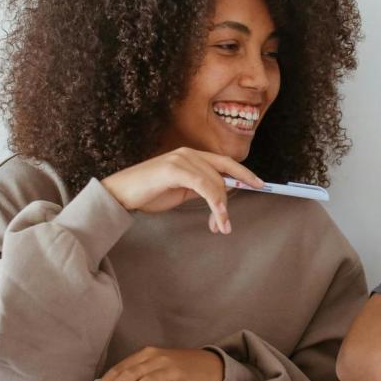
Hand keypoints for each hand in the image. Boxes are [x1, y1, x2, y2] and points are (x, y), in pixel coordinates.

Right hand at [101, 147, 263, 233]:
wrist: (121, 194)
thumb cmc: (148, 193)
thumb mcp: (180, 191)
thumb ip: (199, 188)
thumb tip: (219, 195)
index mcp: (191, 156)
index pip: (224, 162)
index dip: (244, 172)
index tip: (260, 184)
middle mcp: (188, 153)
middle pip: (223, 173)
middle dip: (230, 198)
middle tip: (226, 223)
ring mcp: (181, 158)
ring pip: (215, 182)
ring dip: (221, 207)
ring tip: (221, 227)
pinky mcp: (174, 168)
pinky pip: (204, 185)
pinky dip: (214, 202)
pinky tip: (217, 216)